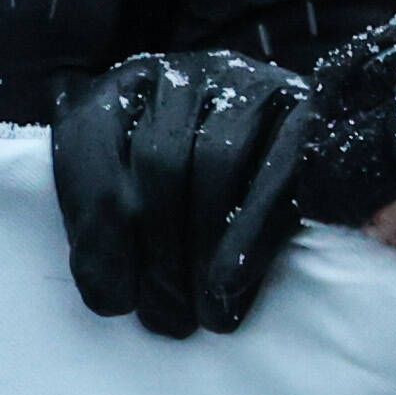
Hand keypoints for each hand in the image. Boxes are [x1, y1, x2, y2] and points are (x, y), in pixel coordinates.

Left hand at [52, 48, 324, 337]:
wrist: (262, 148)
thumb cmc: (171, 198)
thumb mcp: (120, 197)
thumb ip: (103, 226)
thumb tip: (111, 293)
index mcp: (119, 89)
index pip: (91, 140)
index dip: (98, 231)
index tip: (112, 303)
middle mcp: (182, 75)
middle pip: (159, 160)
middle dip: (157, 254)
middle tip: (164, 320)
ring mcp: (248, 85)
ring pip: (217, 161)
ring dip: (203, 250)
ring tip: (202, 312)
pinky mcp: (304, 110)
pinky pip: (283, 167)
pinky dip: (255, 231)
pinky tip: (234, 283)